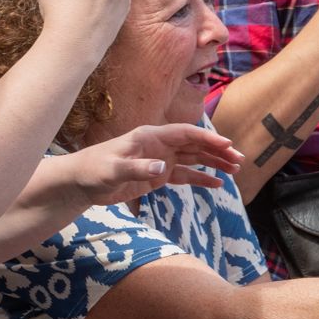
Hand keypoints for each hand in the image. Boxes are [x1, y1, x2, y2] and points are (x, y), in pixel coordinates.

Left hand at [65, 123, 244, 203]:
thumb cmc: (93, 171)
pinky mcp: (158, 175)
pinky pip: (185, 175)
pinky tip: (217, 184)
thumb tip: (162, 166)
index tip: (227, 144)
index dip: (207, 137)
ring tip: (235, 169)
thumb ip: (137, 168)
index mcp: (150, 136)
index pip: (185, 133)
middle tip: (239, 160)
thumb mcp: (112, 170)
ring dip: (214, 163)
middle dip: (218, 150)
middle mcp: (160, 145)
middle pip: (195, 144)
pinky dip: (201, 178)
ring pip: (194, 159)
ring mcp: (161, 160)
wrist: (80, 183)